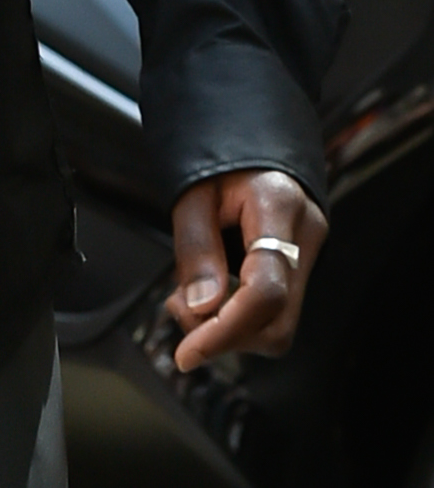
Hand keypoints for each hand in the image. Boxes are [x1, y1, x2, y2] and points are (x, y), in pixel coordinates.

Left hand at [165, 168, 325, 373]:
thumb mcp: (193, 192)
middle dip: (225, 334)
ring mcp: (309, 251)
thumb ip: (196, 248)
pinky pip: (275, 309)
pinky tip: (211, 293)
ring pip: (280, 324)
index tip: (187, 352)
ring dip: (230, 328)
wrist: (249, 135)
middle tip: (179, 310)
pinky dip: (239, 315)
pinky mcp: (301, 264)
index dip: (226, 331)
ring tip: (189, 298)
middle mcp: (305, 234)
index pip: (266, 290)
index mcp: (279, 207)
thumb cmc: (220, 157)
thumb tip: (201, 307)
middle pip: (279, 322)